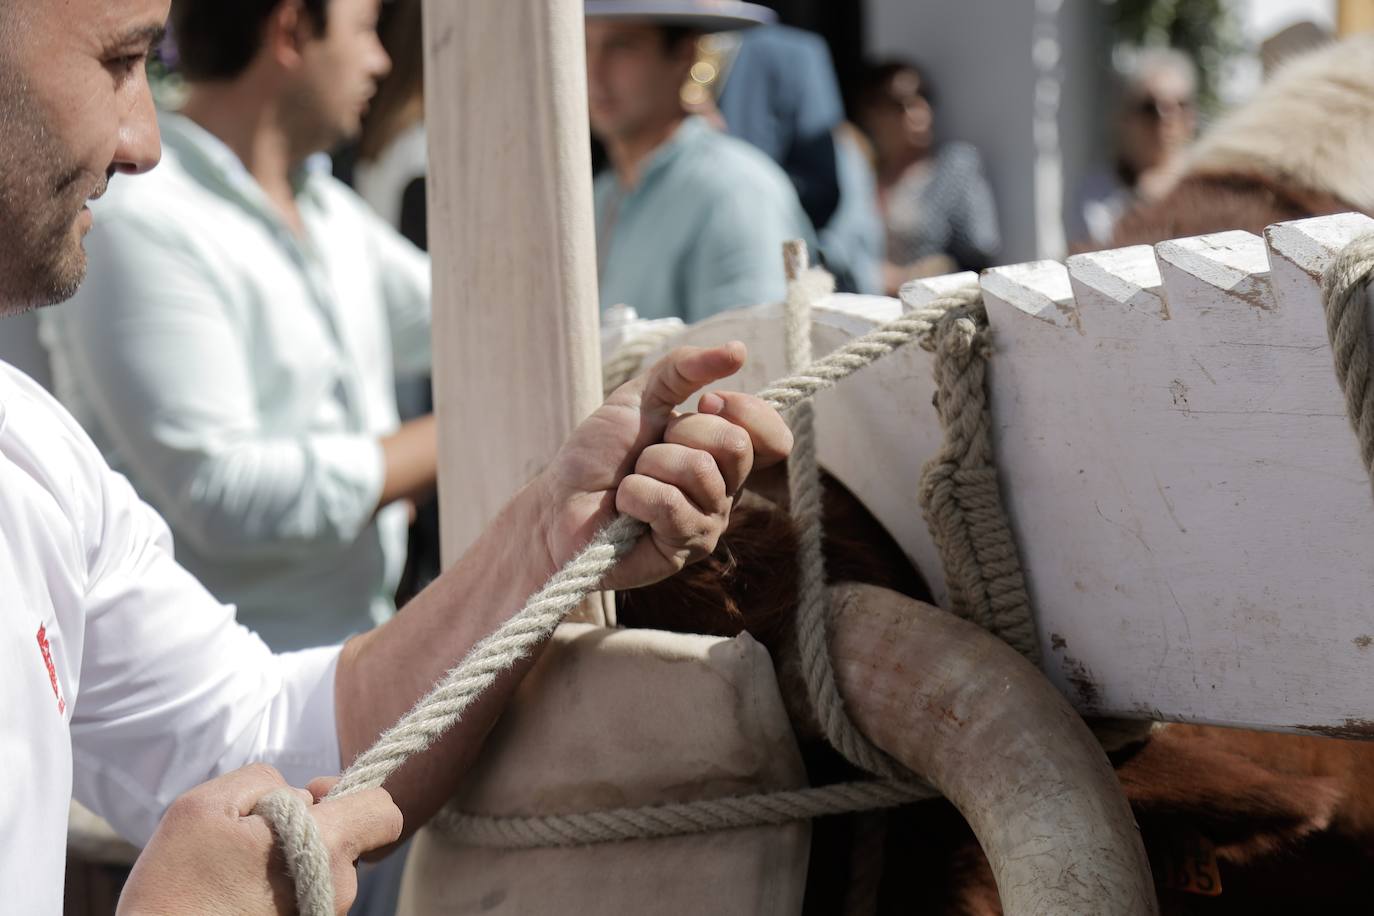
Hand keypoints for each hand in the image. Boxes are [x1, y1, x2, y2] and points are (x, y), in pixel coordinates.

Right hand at [117, 765, 401, 915]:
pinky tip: (237, 897)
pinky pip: (304, 897)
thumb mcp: (205, 805)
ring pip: (322, 869)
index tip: (313, 796)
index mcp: (326, 848)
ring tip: (236, 873)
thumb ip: (266, 781)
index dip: (353, 794)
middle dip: (307, 827)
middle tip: (252, 839)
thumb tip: (305, 796)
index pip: (383, 812)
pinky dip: (278, 889)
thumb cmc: (175, 885)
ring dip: (289, 860)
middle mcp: (338, 891)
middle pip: (345, 838)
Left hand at [537, 343, 791, 590]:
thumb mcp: (640, 396)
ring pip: (700, 472)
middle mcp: (725, 491)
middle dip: (681, 434)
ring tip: (631, 481)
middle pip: (735, 446)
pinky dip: (636, 496)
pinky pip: (672, 506)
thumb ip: (685, 369)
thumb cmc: (598, 455)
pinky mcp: (684, 551)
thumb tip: (739, 350)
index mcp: (722, 455)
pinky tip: (626, 510)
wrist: (556, 501)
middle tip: (648, 451)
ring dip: (650, 466)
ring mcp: (708, 523)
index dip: (745, 411)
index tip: (704, 401)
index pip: (773, 437)